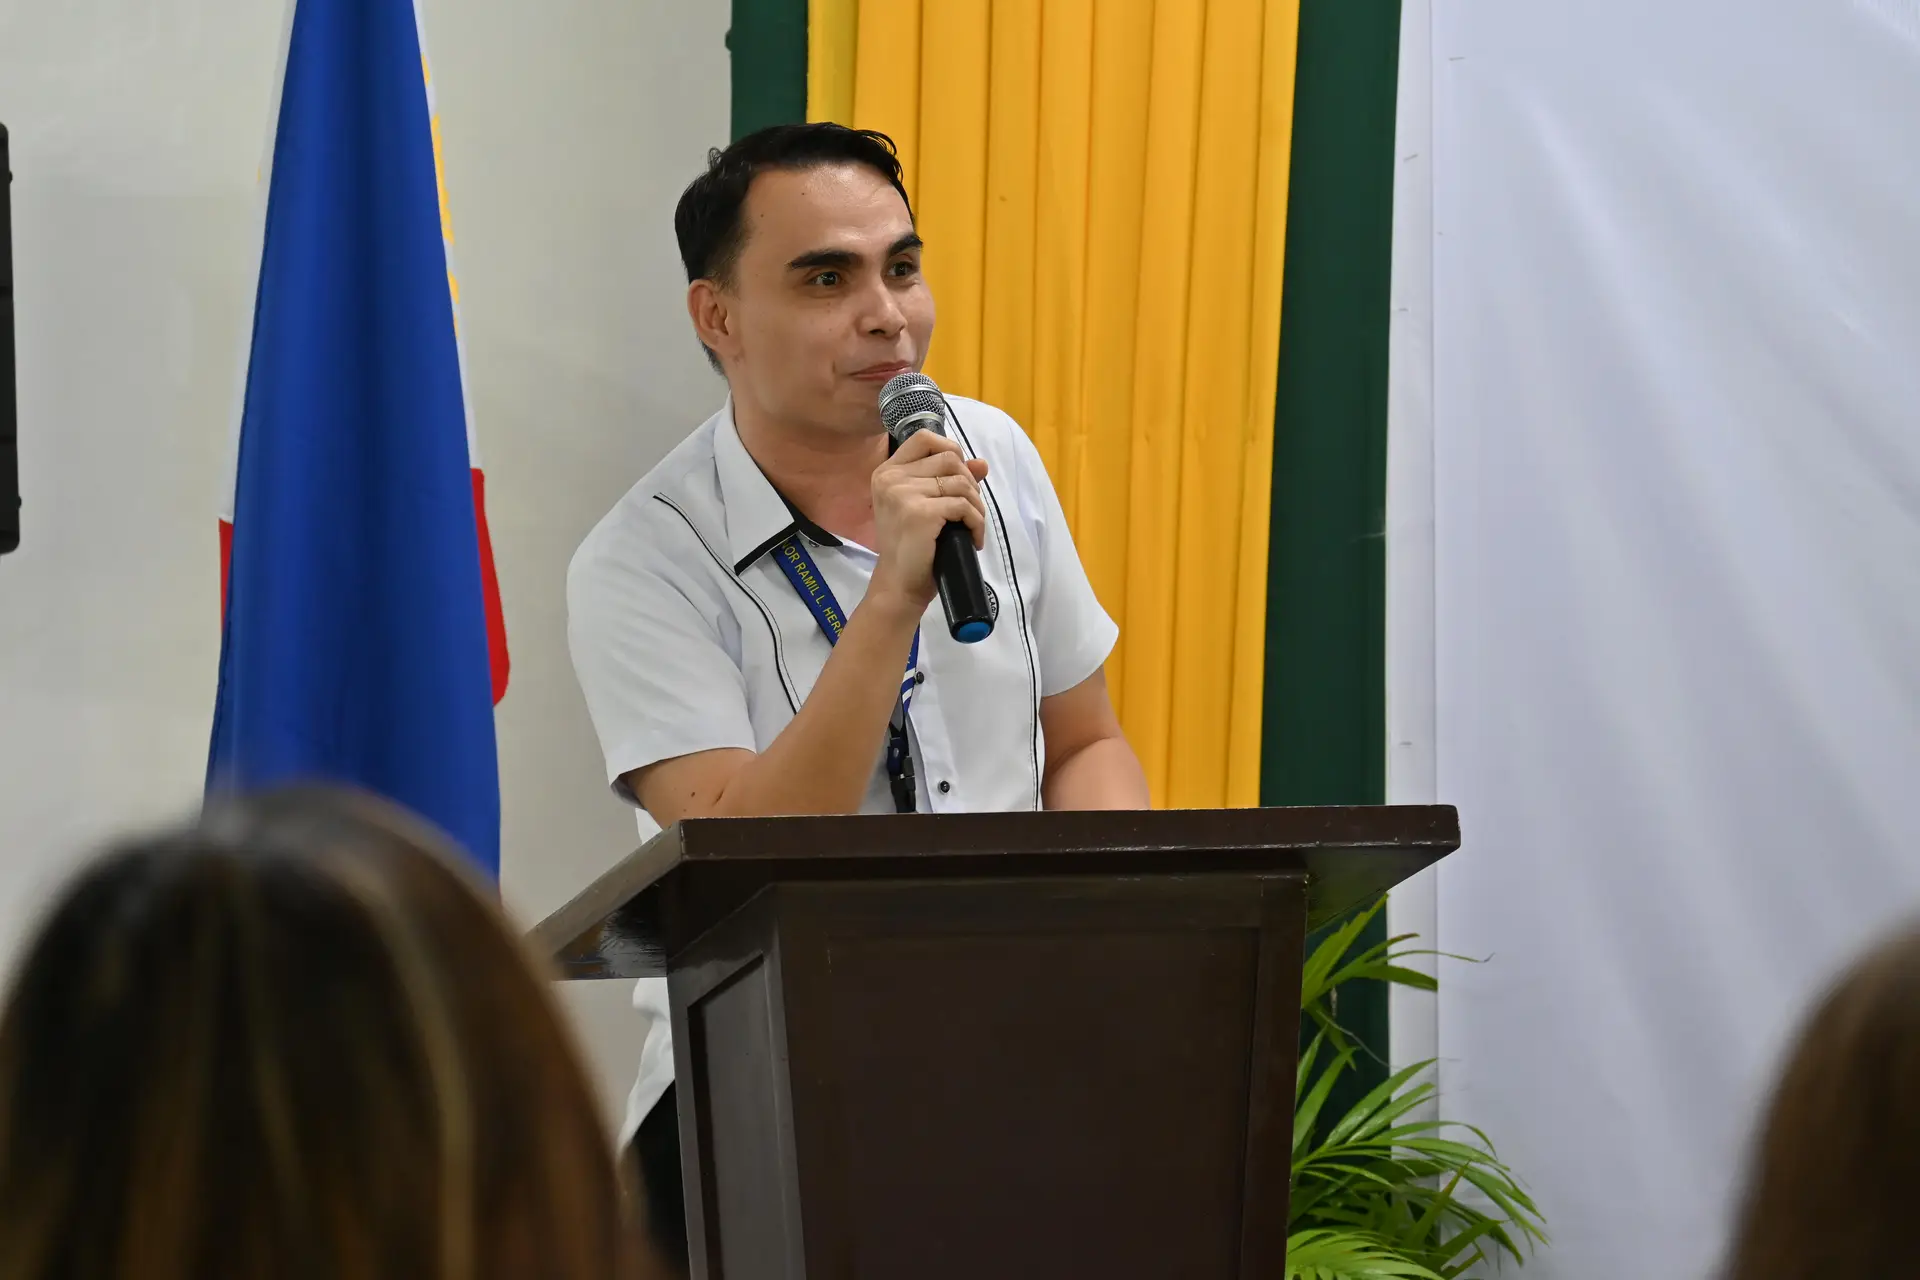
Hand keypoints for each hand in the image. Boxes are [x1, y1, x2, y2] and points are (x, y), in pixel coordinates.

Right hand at [866, 431, 989, 612]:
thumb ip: (950, 479)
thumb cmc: (912, 546)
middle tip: (969, 510)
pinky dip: (976, 522)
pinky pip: (963, 506)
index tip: (960, 475)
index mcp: (886, 472)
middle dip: (969, 483)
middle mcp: (891, 478)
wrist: (899, 584)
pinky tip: (973, 539)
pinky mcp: (920, 513)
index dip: (950, 449)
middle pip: (949, 459)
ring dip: (976, 506)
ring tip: (972, 526)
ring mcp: (903, 494)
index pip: (924, 438)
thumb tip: (982, 463)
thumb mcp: (926, 506)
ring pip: (961, 482)